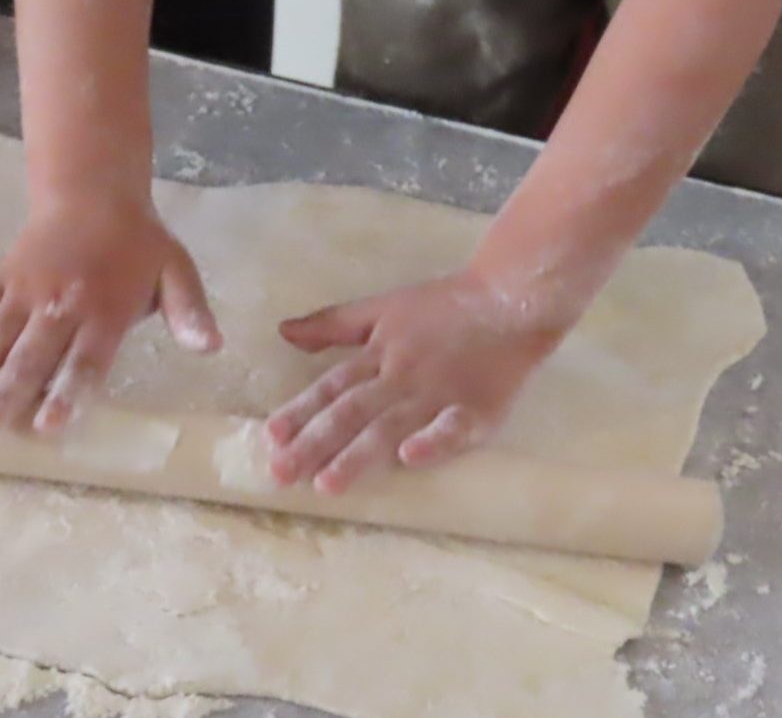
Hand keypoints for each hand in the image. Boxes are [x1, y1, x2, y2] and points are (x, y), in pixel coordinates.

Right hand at [0, 190, 221, 438]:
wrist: (94, 190)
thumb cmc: (140, 243)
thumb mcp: (176, 270)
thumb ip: (190, 311)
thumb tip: (212, 346)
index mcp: (106, 311)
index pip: (85, 362)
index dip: (67, 393)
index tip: (46, 426)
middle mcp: (62, 305)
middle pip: (29, 358)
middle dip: (1, 396)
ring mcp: (28, 290)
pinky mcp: (5, 275)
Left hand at [265, 273, 560, 494]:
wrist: (511, 296)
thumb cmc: (443, 305)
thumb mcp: (381, 307)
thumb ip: (333, 324)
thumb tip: (284, 332)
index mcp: (378, 354)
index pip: (331, 387)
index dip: (301, 410)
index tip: (270, 436)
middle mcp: (401, 376)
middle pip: (351, 413)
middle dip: (314, 443)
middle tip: (281, 473)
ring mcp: (438, 394)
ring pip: (391, 426)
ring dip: (358, 455)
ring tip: (326, 485)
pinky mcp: (478, 409)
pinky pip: (453, 428)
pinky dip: (433, 442)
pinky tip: (410, 460)